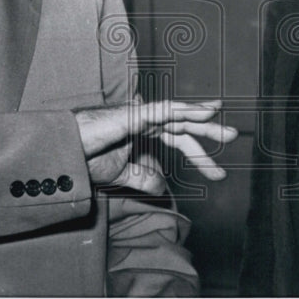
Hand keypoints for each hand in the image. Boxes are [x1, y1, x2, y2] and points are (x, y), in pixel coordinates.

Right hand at [74, 99, 236, 191]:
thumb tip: (163, 188)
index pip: (179, 141)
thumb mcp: (122, 174)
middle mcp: (146, 120)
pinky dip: (187, 110)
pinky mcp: (133, 114)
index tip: (218, 173)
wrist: (65, 151)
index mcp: (144, 132)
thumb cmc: (86, 157)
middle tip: (234, 137)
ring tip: (228, 128)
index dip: (199, 155)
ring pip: (180, 114)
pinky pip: (165, 110)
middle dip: (209, 132)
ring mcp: (140, 114)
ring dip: (205, 119)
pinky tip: (206, 112)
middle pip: (185, 125)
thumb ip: (143, 178)